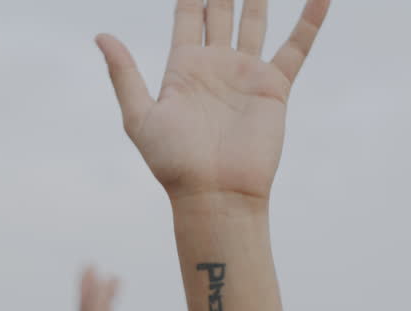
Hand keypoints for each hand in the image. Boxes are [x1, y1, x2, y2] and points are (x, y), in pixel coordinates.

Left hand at [97, 0, 328, 201]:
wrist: (216, 193)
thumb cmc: (174, 164)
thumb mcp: (139, 118)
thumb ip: (123, 74)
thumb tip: (101, 35)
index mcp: (183, 68)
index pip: (188, 16)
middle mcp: (216, 66)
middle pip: (221, 12)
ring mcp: (246, 74)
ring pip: (255, 21)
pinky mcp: (274, 88)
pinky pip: (296, 47)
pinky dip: (310, 21)